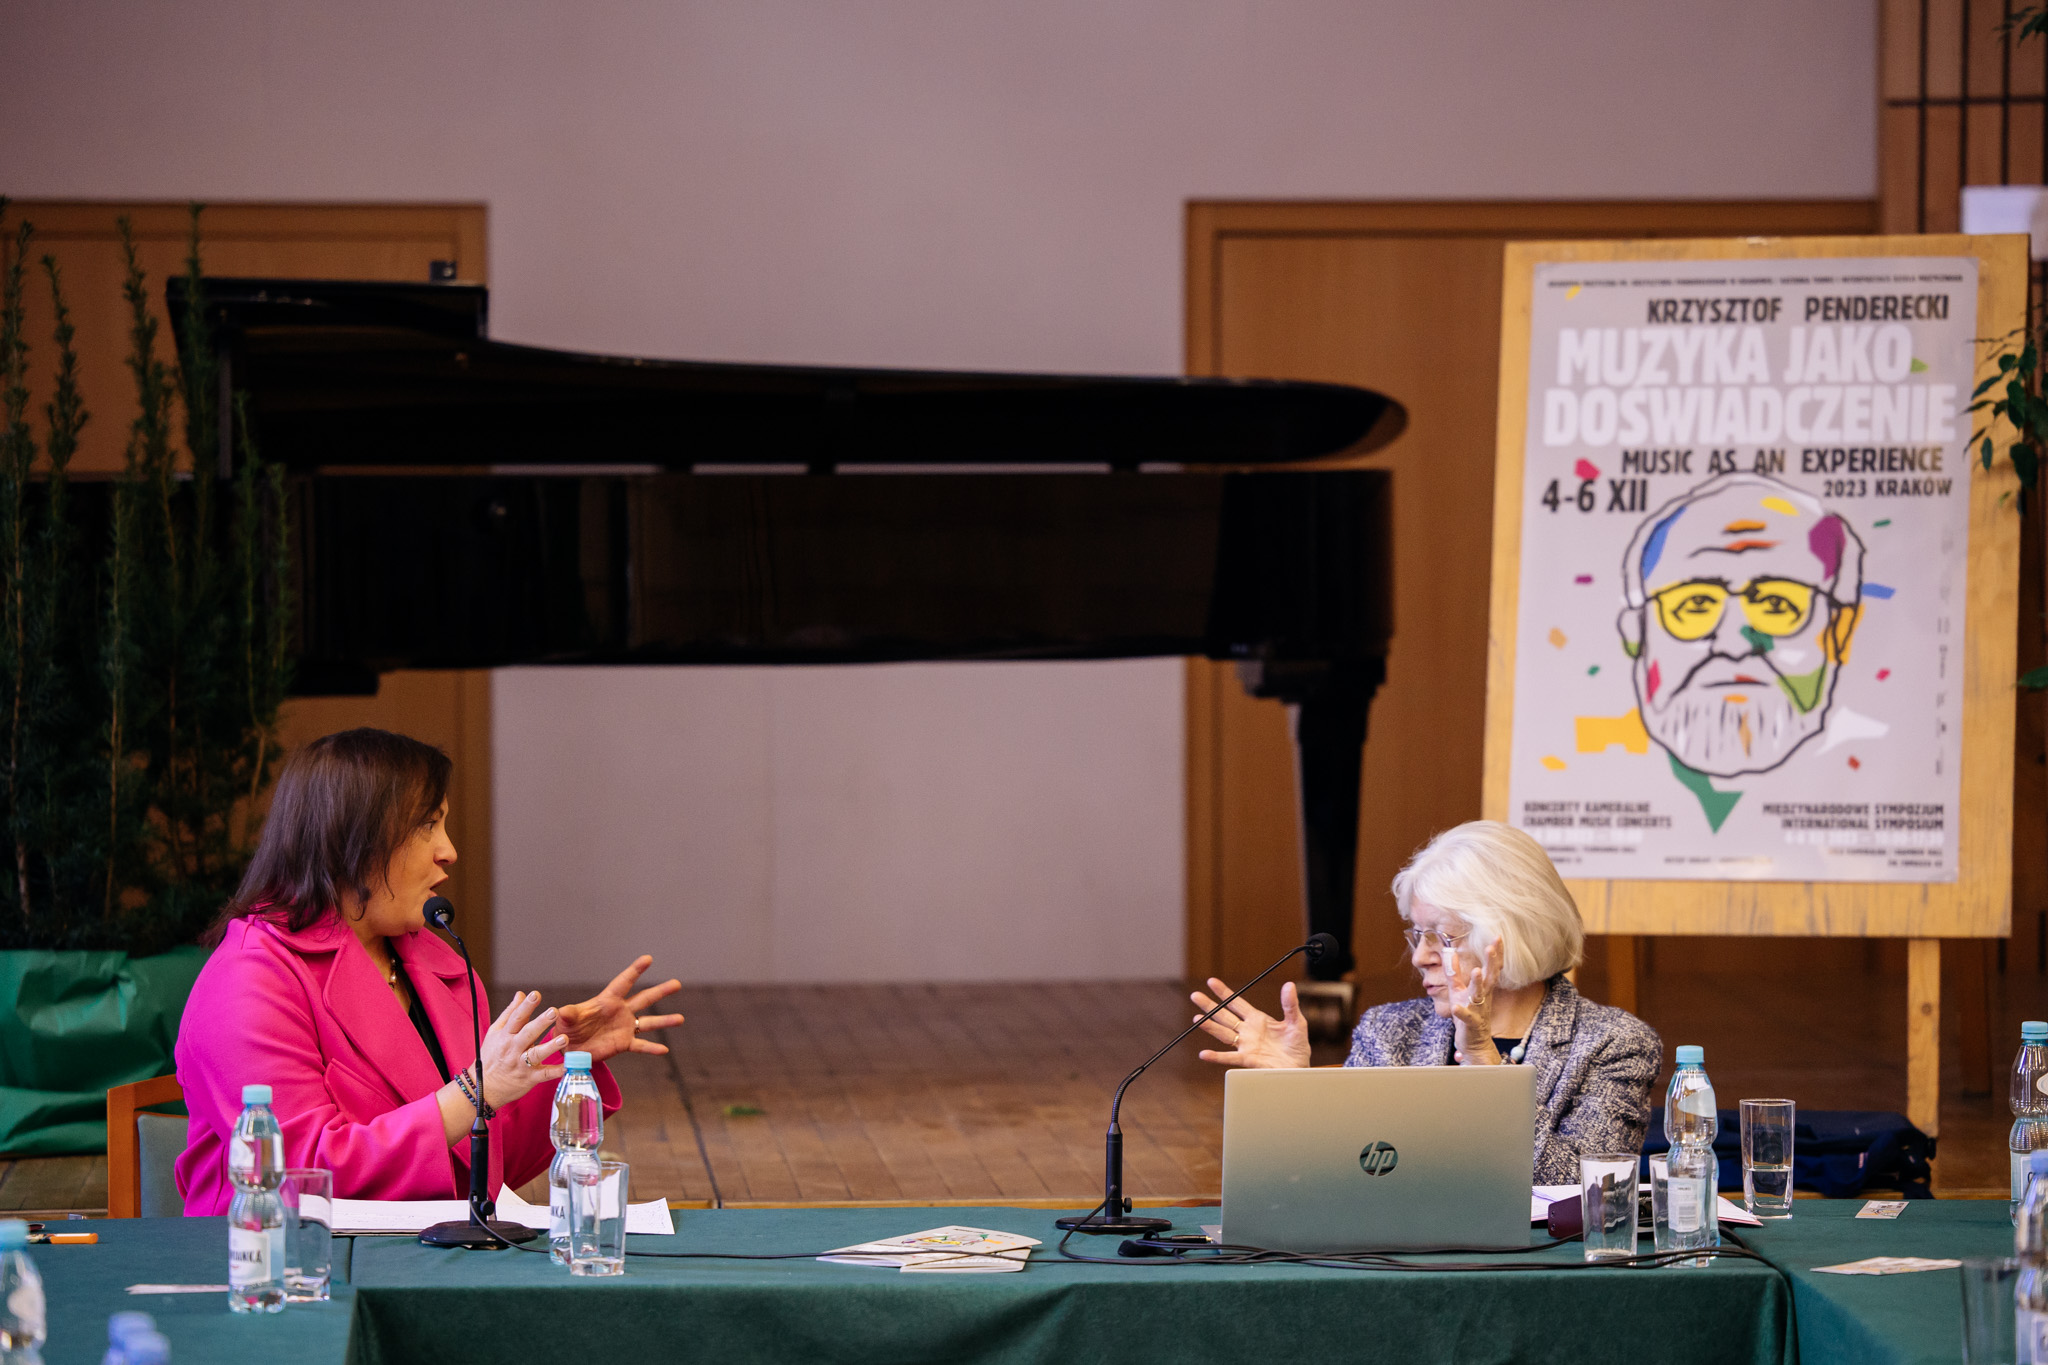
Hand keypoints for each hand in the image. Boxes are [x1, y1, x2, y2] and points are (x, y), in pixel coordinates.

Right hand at [478, 990, 568, 1109]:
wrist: (483, 1087)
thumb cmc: (491, 1056)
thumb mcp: (495, 1033)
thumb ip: (510, 1013)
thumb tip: (521, 994)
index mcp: (505, 1036)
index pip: (516, 1018)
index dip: (526, 1006)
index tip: (535, 994)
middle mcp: (513, 1049)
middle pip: (528, 1034)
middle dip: (541, 1022)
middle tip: (554, 1011)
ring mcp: (521, 1065)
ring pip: (536, 1054)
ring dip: (550, 1046)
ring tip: (564, 1038)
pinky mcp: (529, 1079)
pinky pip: (544, 1075)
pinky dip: (555, 1071)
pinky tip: (567, 1065)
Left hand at [552, 955, 684, 1064]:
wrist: (569, 1050)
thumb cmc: (566, 1029)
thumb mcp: (565, 1020)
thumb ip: (567, 1015)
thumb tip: (561, 1010)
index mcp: (607, 1001)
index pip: (623, 982)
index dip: (635, 971)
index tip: (648, 959)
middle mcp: (620, 1012)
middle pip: (644, 999)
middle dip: (661, 991)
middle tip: (677, 984)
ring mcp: (624, 1028)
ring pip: (648, 1022)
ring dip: (664, 1020)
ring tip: (681, 1018)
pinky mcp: (623, 1044)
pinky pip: (641, 1046)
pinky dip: (652, 1048)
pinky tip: (665, 1051)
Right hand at [1190, 978, 1310, 1068]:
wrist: (1299, 1067)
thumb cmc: (1297, 1045)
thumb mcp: (1296, 1022)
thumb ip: (1290, 1004)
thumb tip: (1289, 985)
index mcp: (1258, 1019)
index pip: (1237, 1003)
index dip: (1224, 993)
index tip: (1211, 981)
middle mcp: (1248, 1031)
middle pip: (1224, 1016)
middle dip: (1210, 1006)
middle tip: (1195, 995)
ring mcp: (1246, 1045)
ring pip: (1223, 1033)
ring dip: (1210, 1026)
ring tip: (1196, 1019)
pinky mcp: (1248, 1059)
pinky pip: (1229, 1058)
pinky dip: (1216, 1056)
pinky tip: (1204, 1054)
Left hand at [1446, 937, 1503, 1063]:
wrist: (1473, 1041)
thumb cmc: (1467, 1014)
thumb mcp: (1458, 990)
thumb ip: (1454, 972)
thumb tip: (1450, 952)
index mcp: (1483, 988)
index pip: (1492, 968)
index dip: (1496, 953)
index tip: (1498, 937)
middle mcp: (1484, 997)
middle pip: (1490, 977)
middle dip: (1491, 962)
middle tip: (1491, 946)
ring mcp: (1478, 1010)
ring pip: (1480, 995)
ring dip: (1478, 983)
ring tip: (1477, 970)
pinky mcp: (1470, 1022)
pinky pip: (1466, 1017)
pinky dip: (1461, 1011)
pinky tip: (1456, 1007)